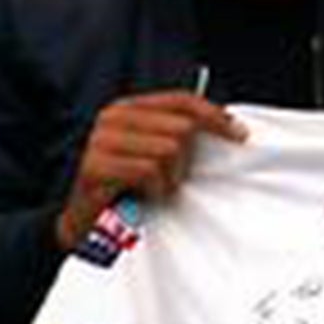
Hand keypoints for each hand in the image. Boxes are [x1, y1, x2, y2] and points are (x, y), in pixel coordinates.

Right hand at [55, 91, 245, 250]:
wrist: (84, 223)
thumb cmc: (126, 189)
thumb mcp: (154, 155)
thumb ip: (177, 134)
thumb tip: (225, 125)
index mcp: (129, 108)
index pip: (181, 100)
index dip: (214, 115)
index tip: (239, 134)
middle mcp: (112, 116)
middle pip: (180, 128)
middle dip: (185, 161)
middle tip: (171, 180)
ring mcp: (101, 139)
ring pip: (168, 150)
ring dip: (169, 179)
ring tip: (154, 189)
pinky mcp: (96, 165)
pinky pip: (148, 171)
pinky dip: (154, 189)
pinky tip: (143, 196)